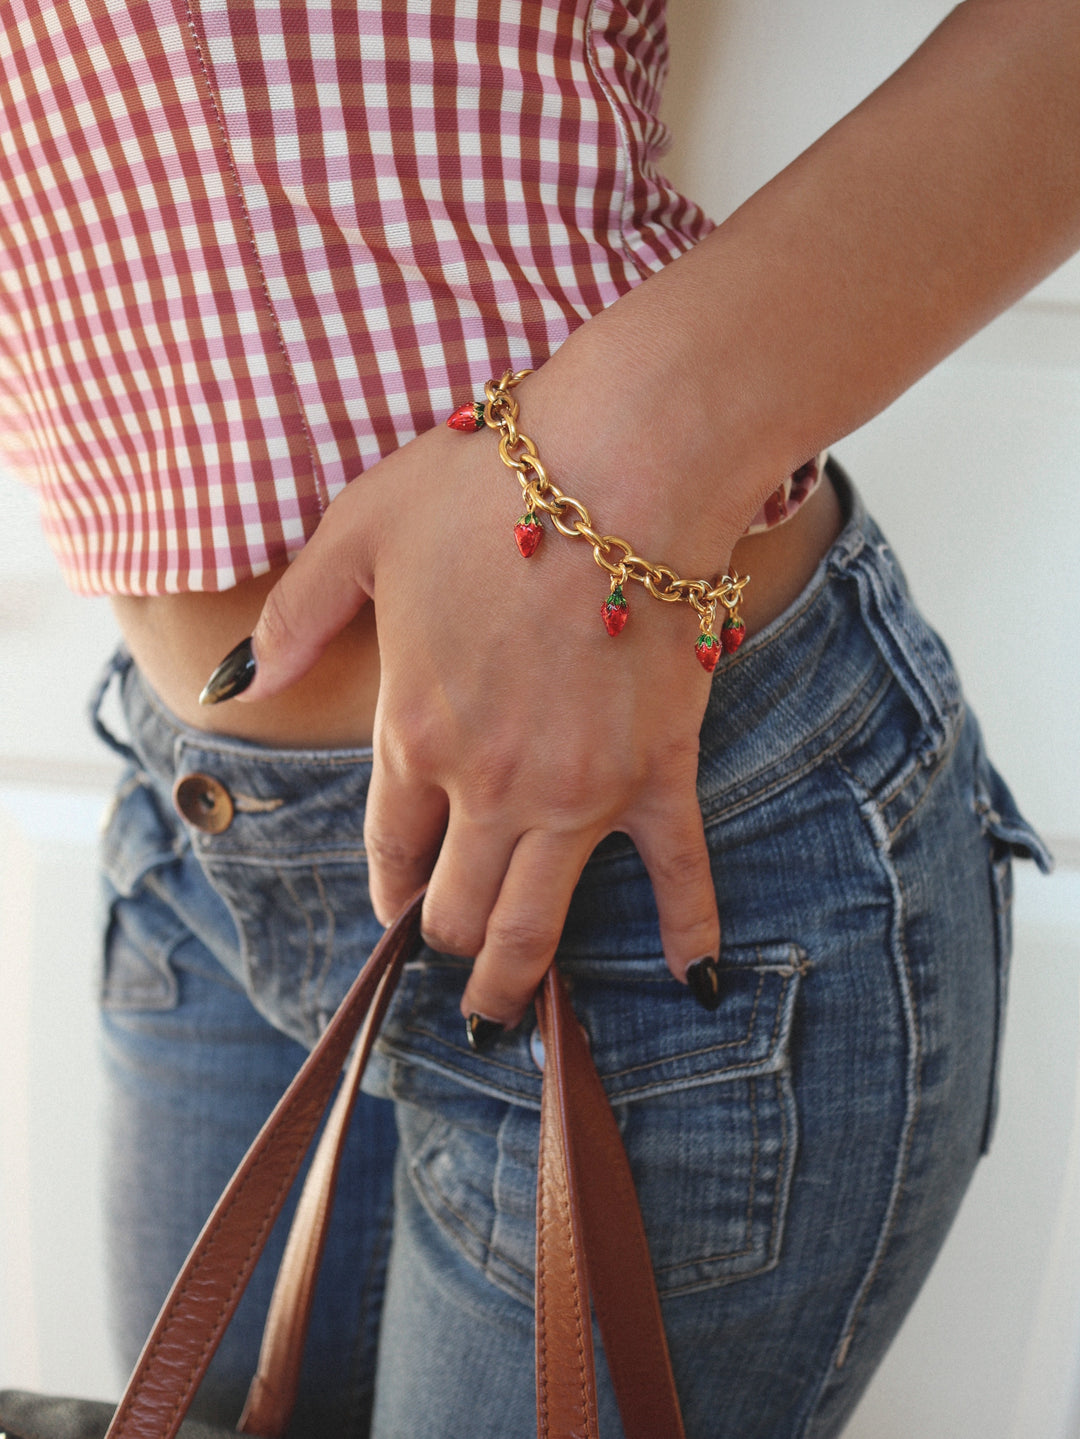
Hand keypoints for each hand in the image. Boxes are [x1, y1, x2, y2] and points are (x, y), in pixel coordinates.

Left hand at [222, 385, 742, 1032]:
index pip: (390, 848)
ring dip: (514, 985)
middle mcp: (488, 783)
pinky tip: (693, 979)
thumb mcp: (360, 531)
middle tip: (444, 976)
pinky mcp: (657, 774)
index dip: (388, 894)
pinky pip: (679, 872)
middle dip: (440, 952)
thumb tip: (235, 682)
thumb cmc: (488, 485)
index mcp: (413, 731)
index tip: (393, 922)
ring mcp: (577, 790)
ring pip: (535, 923)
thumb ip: (297, 616)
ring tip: (504, 1026)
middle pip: (453, 908)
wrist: (622, 462)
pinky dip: (689, 931)